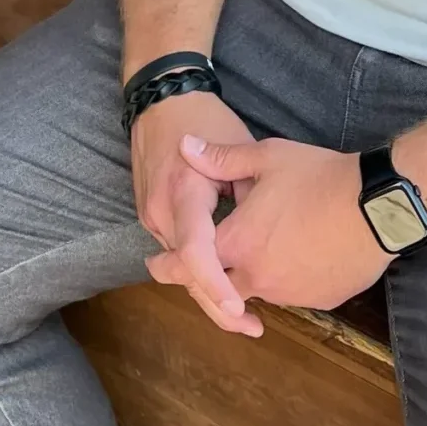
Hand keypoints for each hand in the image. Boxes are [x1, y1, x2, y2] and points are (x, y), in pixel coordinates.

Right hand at [129, 90, 262, 336]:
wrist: (161, 98)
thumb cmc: (206, 116)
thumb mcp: (244, 145)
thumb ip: (254, 190)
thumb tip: (274, 229)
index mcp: (185, 193)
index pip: (195, 252)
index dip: (216, 285)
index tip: (240, 310)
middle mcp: (161, 211)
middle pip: (184, 272)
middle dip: (215, 304)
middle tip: (252, 327)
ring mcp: (151, 216)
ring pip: (180, 266)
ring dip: (208, 289)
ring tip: (244, 315)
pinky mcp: (152, 216)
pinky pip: (177, 251)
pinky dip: (199, 269)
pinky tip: (225, 284)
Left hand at [179, 134, 390, 312]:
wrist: (380, 205)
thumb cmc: (321, 177)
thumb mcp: (268, 157)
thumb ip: (221, 158)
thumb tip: (186, 146)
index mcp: (238, 242)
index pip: (187, 264)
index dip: (168, 264)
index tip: (156, 263)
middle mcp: (258, 276)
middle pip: (217, 290)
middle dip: (202, 281)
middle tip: (197, 271)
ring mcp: (290, 292)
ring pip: (256, 291)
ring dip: (247, 277)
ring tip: (256, 251)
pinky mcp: (319, 300)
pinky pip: (291, 293)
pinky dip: (284, 279)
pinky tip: (294, 256)